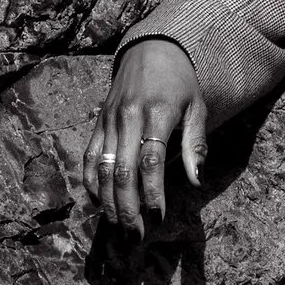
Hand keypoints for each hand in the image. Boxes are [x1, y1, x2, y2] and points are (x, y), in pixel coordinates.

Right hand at [83, 38, 205, 234]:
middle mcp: (127, 118)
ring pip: (100, 168)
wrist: (151, 48)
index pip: (150, 161)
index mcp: (155, 114)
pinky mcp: (98, 123)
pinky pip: (88, 157)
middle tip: (135, 236)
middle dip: (127, 208)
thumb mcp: (196, 108)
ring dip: (108, 203)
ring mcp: (108, 121)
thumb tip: (196, 180)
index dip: (152, 193)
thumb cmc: (180, 82)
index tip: (158, 217)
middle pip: (120, 171)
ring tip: (119, 228)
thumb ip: (195, 144)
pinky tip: (100, 204)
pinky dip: (90, 183)